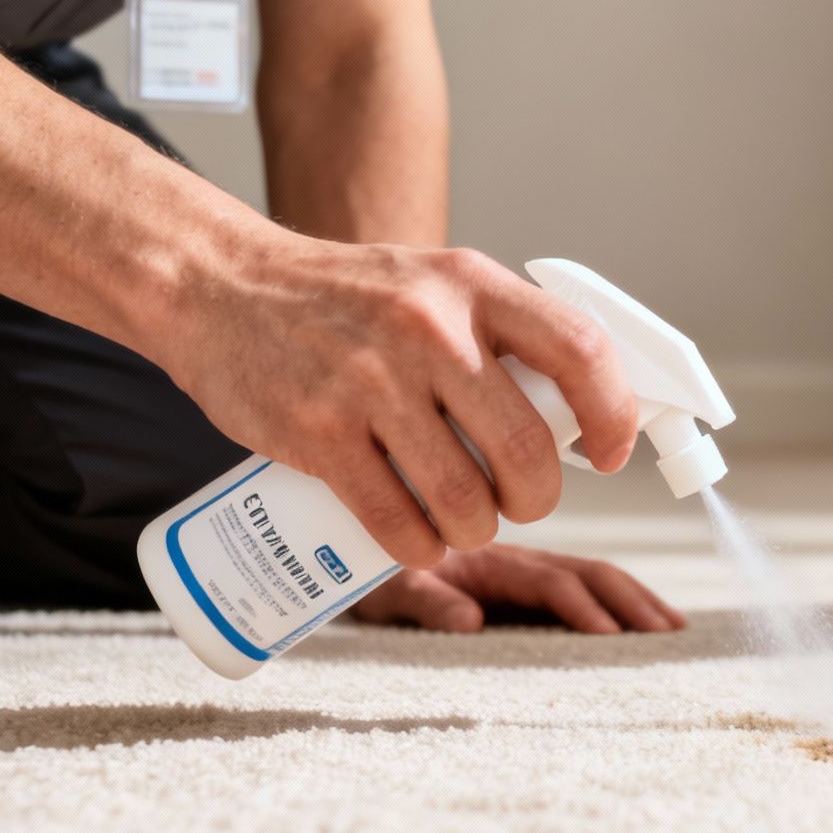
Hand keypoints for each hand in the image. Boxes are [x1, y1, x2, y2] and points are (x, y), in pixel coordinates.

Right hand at [151, 234, 637, 567]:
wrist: (219, 286)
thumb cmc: (347, 301)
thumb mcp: (435, 284)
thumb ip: (501, 332)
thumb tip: (583, 406)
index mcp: (471, 284)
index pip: (581, 349)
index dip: (612, 414)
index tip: (609, 453)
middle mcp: (428, 328)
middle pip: (527, 447)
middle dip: (537, 497)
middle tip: (521, 501)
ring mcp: (370, 381)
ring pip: (465, 498)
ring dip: (478, 529)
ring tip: (466, 520)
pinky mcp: (318, 432)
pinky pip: (396, 521)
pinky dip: (420, 548)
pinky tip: (419, 538)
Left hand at [351, 544, 687, 633]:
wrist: (354, 556)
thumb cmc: (373, 580)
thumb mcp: (389, 595)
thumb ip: (425, 603)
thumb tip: (468, 622)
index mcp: (491, 562)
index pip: (549, 582)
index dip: (582, 607)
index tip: (611, 636)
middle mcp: (518, 561)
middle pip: (588, 573)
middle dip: (631, 600)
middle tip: (667, 633)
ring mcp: (526, 572)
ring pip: (594, 577)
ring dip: (636, 599)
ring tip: (674, 628)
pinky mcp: (527, 587)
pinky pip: (582, 589)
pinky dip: (619, 602)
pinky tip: (645, 621)